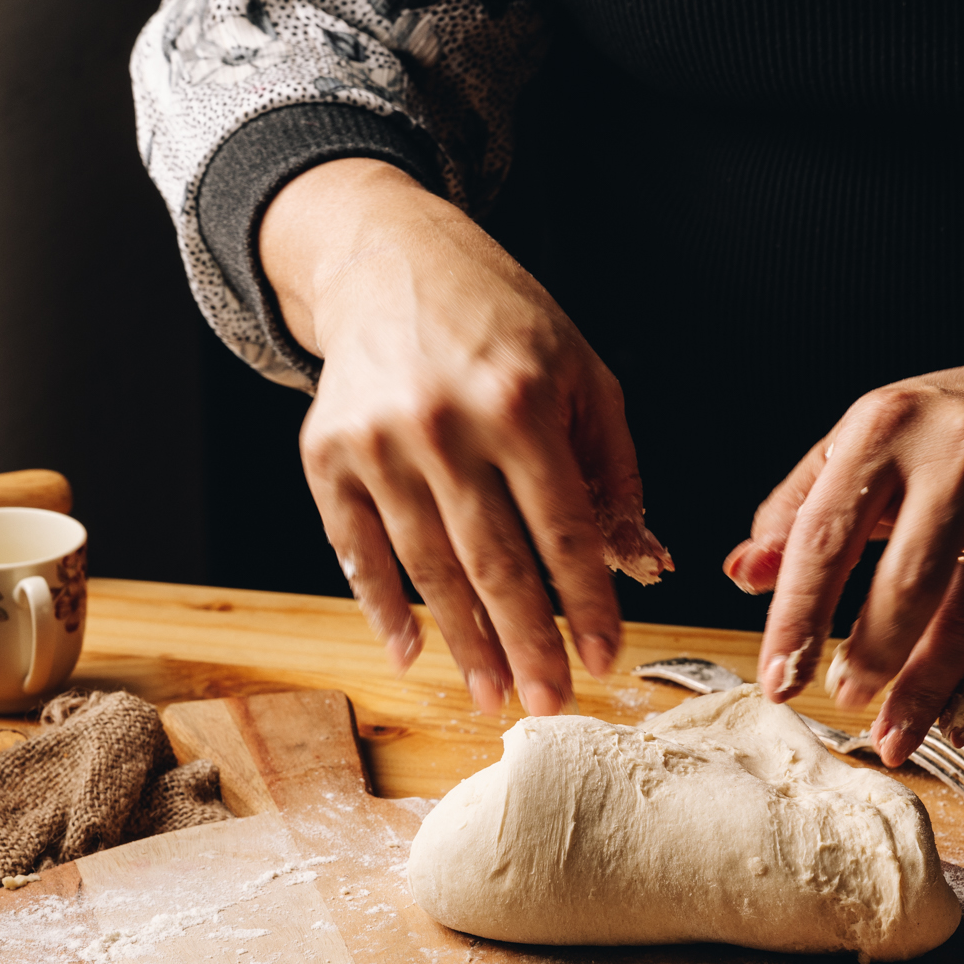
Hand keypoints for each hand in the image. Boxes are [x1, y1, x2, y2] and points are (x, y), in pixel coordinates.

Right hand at [261, 159, 668, 714]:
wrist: (386, 257)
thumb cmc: (502, 321)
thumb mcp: (581, 372)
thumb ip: (614, 469)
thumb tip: (637, 564)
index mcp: (518, 403)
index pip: (562, 529)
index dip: (587, 602)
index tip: (606, 659)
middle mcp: (443, 425)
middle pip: (493, 562)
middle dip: (528, 645)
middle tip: (550, 706)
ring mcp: (377, 442)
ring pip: (427, 567)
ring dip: (463, 642)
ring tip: (493, 696)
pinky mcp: (326, 453)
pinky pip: (356, 548)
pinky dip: (381, 605)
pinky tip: (410, 653)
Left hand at [723, 313, 963, 765]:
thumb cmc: (940, 432)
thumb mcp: (860, 446)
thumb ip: (797, 510)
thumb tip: (743, 574)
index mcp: (886, 427)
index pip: (826, 535)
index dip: (797, 616)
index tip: (779, 679)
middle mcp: (957, 455)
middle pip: (909, 580)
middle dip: (872, 655)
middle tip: (844, 698)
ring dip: (927, 687)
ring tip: (892, 733)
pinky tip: (953, 723)